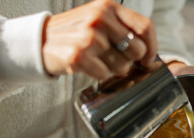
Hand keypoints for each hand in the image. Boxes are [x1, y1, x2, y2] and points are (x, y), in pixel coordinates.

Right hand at [42, 0, 156, 79]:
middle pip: (137, 50)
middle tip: (116, 59)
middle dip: (130, 61)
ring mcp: (89, 37)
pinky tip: (89, 65)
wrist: (41, 41)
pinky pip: (105, 74)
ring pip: (122, 66)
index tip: (148, 58)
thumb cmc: (76, 33)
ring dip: (113, 69)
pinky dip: (99, 74)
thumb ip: (123, 29)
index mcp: (109, 7)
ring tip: (98, 59)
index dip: (152, 47)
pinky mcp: (79, 55)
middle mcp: (100, 18)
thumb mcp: (99, 20)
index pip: (145, 27)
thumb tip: (148, 53)